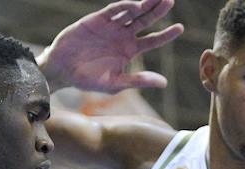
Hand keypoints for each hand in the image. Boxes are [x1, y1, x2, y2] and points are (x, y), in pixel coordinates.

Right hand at [38, 0, 183, 92]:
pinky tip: (136, 5)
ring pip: (131, 12)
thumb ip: (138, 81)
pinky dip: (125, 6)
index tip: (180, 28)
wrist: (63, 71)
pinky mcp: (97, 19)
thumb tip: (164, 83)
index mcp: (129, 50)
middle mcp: (123, 36)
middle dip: (158, 10)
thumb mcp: (116, 84)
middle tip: (170, 1)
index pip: (152, 40)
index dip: (166, 34)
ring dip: (144, 4)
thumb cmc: (88, 80)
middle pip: (145, 20)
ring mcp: (111, 26)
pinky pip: (114, 10)